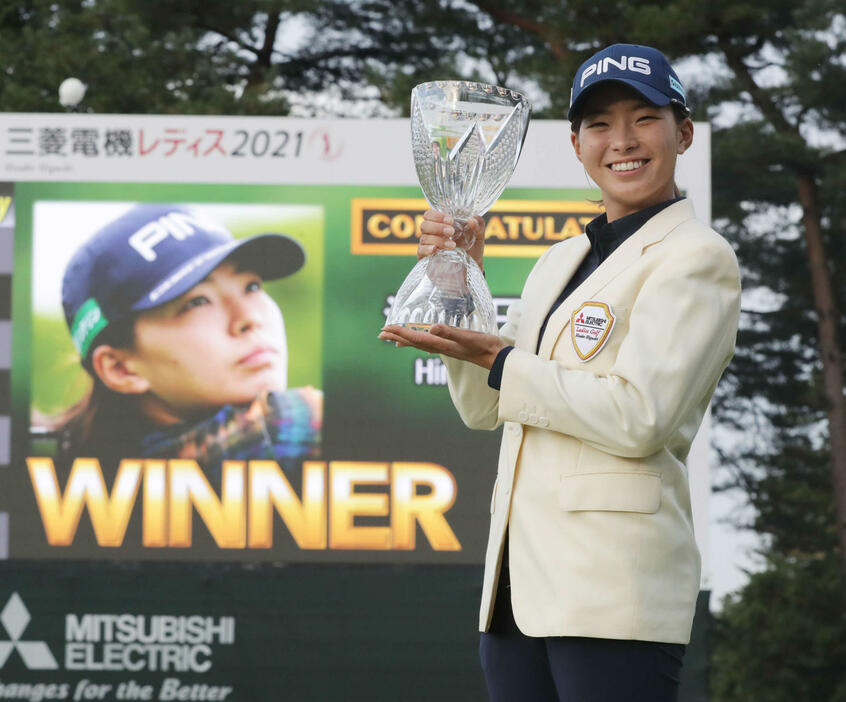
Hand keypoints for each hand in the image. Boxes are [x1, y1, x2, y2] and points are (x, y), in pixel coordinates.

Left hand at [378, 323, 504, 368]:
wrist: (495, 357)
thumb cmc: (483, 346)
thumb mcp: (467, 337)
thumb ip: (450, 333)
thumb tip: (432, 328)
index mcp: (441, 344)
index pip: (415, 338)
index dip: (400, 332)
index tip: (386, 328)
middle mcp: (440, 347)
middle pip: (413, 342)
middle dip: (396, 337)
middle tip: (381, 334)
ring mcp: (444, 347)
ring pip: (419, 343)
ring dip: (405, 339)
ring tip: (393, 338)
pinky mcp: (450, 346)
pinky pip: (429, 343)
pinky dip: (419, 340)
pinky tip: (420, 339)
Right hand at [418, 210, 485, 271]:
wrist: (472, 269)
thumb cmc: (472, 249)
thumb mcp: (479, 236)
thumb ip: (479, 224)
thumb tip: (471, 219)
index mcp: (441, 225)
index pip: (429, 215)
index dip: (437, 215)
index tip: (450, 220)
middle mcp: (431, 234)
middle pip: (424, 225)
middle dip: (438, 227)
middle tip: (452, 231)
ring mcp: (427, 246)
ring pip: (425, 238)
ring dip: (438, 240)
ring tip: (453, 245)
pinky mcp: (426, 258)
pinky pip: (421, 251)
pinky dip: (427, 249)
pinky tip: (435, 250)